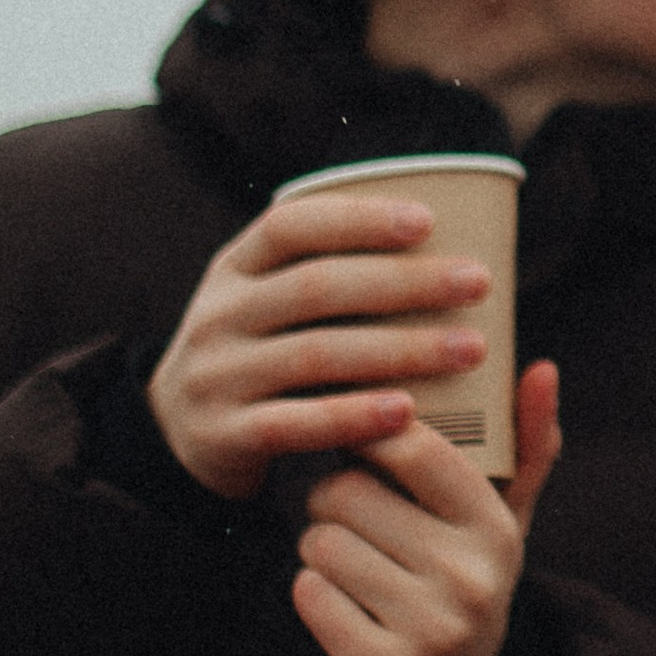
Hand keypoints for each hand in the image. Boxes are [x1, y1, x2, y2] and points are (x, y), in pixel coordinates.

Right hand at [146, 189, 494, 502]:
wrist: (178, 436)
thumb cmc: (259, 357)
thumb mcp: (269, 303)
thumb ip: (325, 276)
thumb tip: (440, 244)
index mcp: (235, 268)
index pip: (290, 225)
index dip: (357, 219)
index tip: (428, 221)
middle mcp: (219, 314)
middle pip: (317, 288)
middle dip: (405, 283)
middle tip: (477, 284)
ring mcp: (216, 375)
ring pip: (315, 355)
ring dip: (400, 350)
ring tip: (470, 349)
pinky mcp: (222, 435)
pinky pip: (295, 424)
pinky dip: (354, 417)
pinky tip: (407, 413)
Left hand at [294, 363, 563, 655]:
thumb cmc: (458, 582)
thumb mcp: (499, 519)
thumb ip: (523, 443)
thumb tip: (540, 366)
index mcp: (497, 530)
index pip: (412, 445)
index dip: (368, 436)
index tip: (359, 445)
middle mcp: (473, 580)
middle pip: (346, 492)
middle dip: (336, 504)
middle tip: (358, 524)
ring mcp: (432, 632)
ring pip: (319, 542)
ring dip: (320, 552)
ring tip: (354, 568)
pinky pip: (308, 595)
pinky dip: (313, 598)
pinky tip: (345, 612)